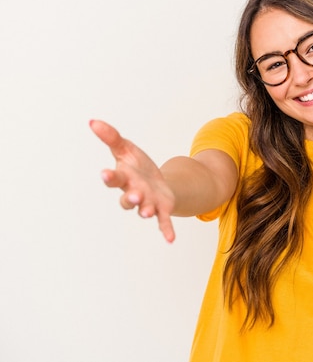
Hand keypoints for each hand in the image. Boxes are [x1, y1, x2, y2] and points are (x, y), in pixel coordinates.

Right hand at [90, 120, 175, 242]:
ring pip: (144, 209)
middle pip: (128, 198)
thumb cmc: (138, 166)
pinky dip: (166, 230)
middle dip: (130, 197)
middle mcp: (134, 193)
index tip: (105, 174)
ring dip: (146, 210)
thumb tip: (93, 121)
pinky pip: (163, 222)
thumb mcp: (126, 149)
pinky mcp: (161, 209)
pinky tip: (170, 240)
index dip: (110, 177)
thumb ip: (111, 137)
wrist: (157, 181)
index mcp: (125, 178)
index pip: (115, 179)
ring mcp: (147, 203)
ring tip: (148, 211)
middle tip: (134, 196)